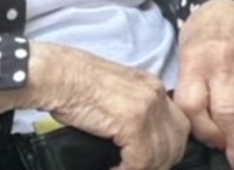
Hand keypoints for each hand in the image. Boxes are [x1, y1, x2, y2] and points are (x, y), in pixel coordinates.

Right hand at [33, 43, 191, 169]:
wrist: (55, 74)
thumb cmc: (72, 82)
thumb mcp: (113, 93)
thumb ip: (132, 112)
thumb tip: (135, 142)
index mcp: (151, 86)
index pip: (177, 126)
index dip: (166, 150)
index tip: (150, 161)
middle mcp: (154, 93)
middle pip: (176, 142)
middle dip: (159, 162)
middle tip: (137, 167)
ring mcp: (146, 106)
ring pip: (161, 156)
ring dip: (141, 168)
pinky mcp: (133, 120)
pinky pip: (141, 161)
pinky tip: (113, 169)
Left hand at [174, 0, 233, 169]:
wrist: (233, 7)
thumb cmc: (204, 40)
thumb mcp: (185, 60)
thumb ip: (192, 96)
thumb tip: (211, 137)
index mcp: (195, 63)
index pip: (193, 103)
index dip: (204, 131)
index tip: (215, 147)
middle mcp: (223, 65)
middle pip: (230, 112)